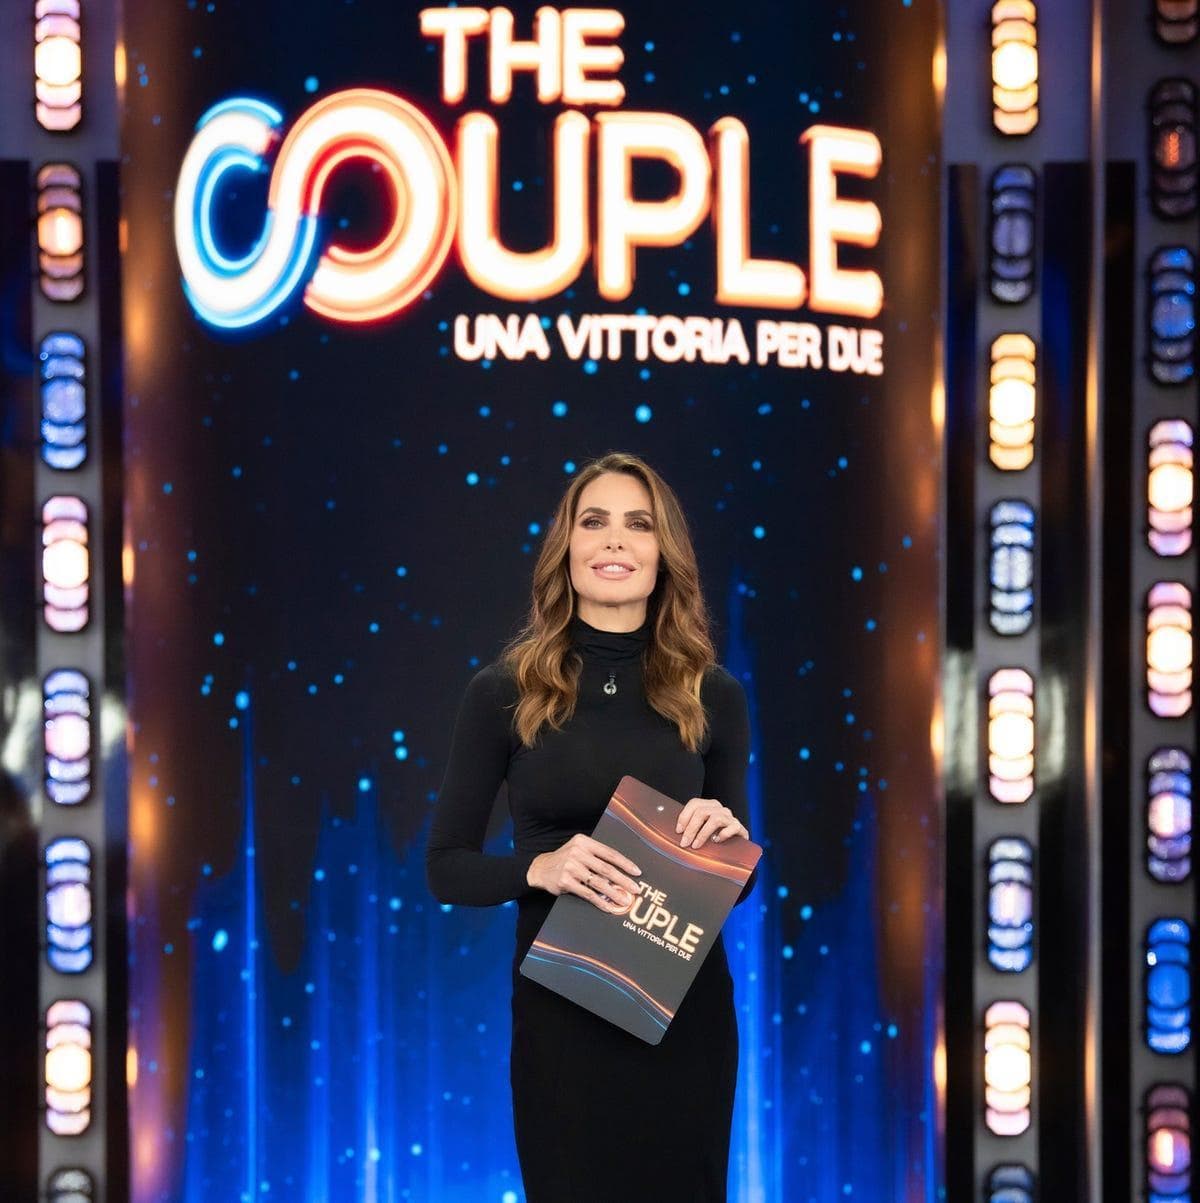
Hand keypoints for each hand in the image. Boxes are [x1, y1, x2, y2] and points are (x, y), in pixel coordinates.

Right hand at [527, 834, 641, 913]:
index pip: (609, 853)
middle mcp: (577, 852)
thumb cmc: (566, 860)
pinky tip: (608, 907)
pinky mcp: (565, 881)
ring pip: (598, 882)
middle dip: (623, 880)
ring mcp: (571, 867)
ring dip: (614, 893)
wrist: (541, 868)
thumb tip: (622, 873)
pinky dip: (600, 901)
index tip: (637, 872)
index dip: (625, 863)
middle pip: (606, 869)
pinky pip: (587, 893)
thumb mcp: (579, 850)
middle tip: (635, 889)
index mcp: (584, 842)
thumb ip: (596, 857)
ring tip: (625, 900)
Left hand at [676, 797, 748, 848]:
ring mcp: (730, 818)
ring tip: (696, 845)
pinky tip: (716, 841)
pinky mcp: (739, 828)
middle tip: (685, 843)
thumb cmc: (715, 838)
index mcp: (709, 806)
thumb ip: (691, 827)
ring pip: (715, 819)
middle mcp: (720, 809)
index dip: (684, 816)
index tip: (678, 831)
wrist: (735, 848)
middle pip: (702, 812)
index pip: (694, 803)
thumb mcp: (701, 830)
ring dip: (703, 834)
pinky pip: (731, 828)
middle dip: (691, 829)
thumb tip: (677, 832)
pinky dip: (722, 835)